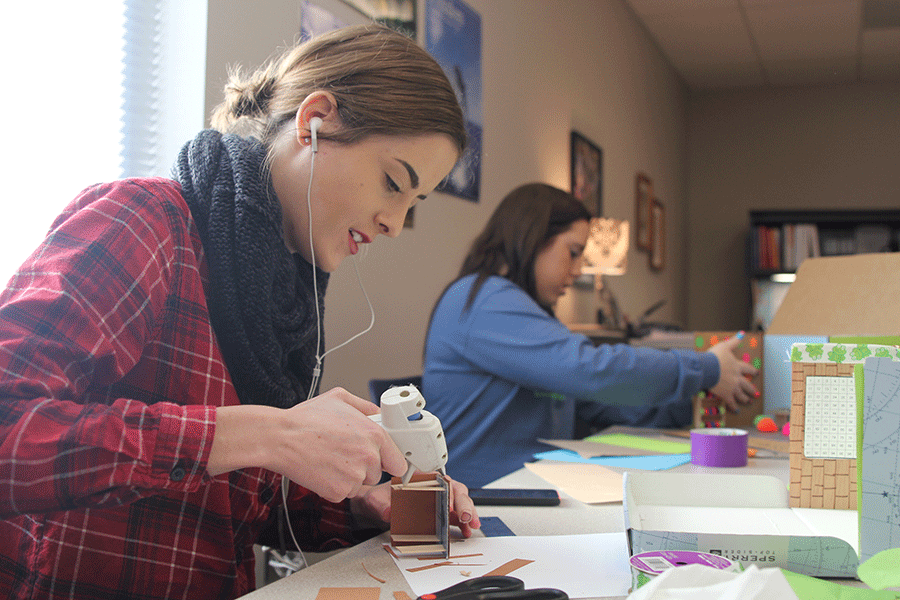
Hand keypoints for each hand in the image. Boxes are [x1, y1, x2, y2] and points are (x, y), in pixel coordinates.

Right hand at [209, 387, 406, 502]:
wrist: (281, 439)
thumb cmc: (306, 418)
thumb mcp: (339, 398)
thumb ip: (365, 406)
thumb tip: (377, 414)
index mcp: (374, 434)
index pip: (398, 461)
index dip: (390, 461)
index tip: (385, 462)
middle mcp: (368, 457)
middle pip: (378, 474)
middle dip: (364, 467)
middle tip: (343, 454)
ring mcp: (355, 477)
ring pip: (361, 484)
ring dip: (350, 477)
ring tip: (330, 459)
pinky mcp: (339, 492)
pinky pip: (345, 493)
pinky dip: (335, 485)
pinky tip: (322, 469)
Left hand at [351, 474, 480, 537]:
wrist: (376, 507)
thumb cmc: (379, 499)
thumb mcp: (376, 500)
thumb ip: (381, 504)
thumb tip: (387, 511)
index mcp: (421, 477)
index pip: (441, 480)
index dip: (450, 491)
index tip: (453, 504)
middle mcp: (433, 485)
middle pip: (455, 490)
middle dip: (464, 504)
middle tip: (466, 516)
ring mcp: (438, 498)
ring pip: (460, 501)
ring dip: (468, 513)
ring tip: (471, 525)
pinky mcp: (440, 512)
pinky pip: (456, 514)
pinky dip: (463, 522)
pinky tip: (466, 531)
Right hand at [707, 332, 757, 412]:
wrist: (708, 368)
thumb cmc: (714, 357)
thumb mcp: (724, 346)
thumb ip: (734, 341)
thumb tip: (742, 333)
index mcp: (737, 366)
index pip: (747, 369)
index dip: (752, 370)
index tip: (756, 373)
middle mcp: (737, 378)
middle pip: (747, 384)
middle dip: (751, 389)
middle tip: (756, 393)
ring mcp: (732, 387)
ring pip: (741, 394)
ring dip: (745, 398)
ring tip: (749, 401)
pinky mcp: (726, 394)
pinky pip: (731, 402)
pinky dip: (733, 406)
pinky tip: (736, 410)